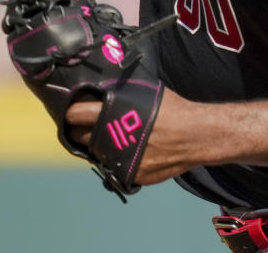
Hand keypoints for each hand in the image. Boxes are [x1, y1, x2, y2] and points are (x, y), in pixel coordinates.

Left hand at [65, 92, 194, 185]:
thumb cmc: (174, 109)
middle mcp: (111, 138)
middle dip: (83, 131)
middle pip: (80, 137)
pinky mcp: (129, 175)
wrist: (196, 135)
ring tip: (115, 138)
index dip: (72, 112)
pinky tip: (132, 151)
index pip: (75, 115)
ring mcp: (118, 160)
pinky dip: (119, 160)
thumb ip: (121, 94)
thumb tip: (104, 91)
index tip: (72, 112)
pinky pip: (114, 168)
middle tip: (91, 126)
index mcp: (112, 114)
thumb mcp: (145, 92)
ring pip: (97, 154)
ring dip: (101, 147)